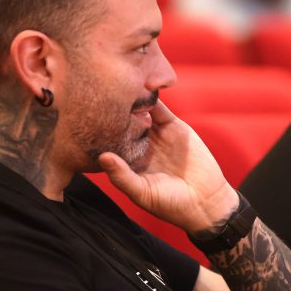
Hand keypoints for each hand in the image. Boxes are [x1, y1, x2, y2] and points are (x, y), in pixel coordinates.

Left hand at [98, 100, 236, 232]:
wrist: (206, 200)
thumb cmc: (170, 204)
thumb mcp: (142, 193)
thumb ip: (122, 176)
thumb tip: (103, 157)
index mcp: (127, 161)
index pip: (108, 140)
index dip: (98, 130)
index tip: (85, 117)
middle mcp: (139, 145)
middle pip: (121, 122)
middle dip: (110, 110)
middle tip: (96, 96)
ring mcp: (155, 134)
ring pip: (139, 112)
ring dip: (130, 100)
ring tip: (116, 87)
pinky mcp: (173, 125)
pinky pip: (160, 109)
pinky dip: (152, 99)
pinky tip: (141, 89)